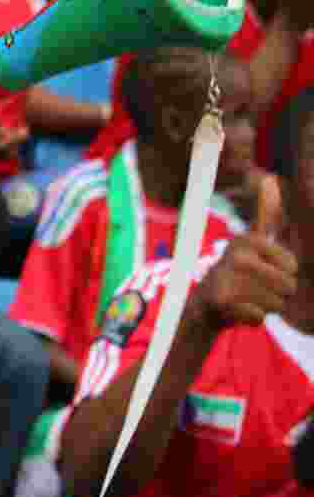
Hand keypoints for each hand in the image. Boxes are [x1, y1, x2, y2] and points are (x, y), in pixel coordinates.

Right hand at [190, 178, 296, 330]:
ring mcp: (226, 279)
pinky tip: (237, 311)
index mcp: (247, 241)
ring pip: (275, 304)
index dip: (285, 274)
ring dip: (265, 307)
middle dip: (278, 294)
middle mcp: (235, 256)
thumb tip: (270, 177)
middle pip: (288, 286)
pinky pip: (258, 317)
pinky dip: (251, 319)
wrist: (204, 305)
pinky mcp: (221, 302)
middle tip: (255, 289)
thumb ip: (265, 213)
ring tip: (245, 299)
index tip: (264, 271)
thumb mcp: (252, 240)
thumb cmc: (236, 272)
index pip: (292, 266)